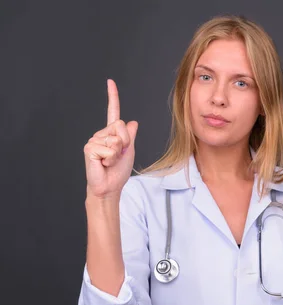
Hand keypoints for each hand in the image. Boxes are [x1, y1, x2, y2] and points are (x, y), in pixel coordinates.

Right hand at [83, 79, 138, 199]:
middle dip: (125, 142)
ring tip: (110, 161)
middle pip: (121, 126)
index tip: (110, 82)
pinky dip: (111, 158)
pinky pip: (109, 147)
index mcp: (111, 133)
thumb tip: (133, 122)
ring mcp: (94, 140)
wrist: (110, 186)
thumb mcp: (129, 151)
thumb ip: (130, 137)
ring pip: (116, 138)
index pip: (112, 112)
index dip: (112, 97)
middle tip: (118, 155)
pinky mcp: (89, 148)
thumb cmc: (118, 171)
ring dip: (118, 152)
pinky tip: (104, 163)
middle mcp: (101, 134)